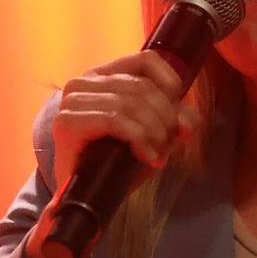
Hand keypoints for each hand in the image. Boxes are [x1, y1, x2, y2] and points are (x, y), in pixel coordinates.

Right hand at [23, 51, 203, 257]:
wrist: (83, 197)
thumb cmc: (115, 161)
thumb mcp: (152, 135)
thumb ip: (173, 121)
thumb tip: (189, 121)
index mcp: (103, 74)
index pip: (147, 60)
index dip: (172, 85)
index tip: (178, 117)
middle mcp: (84, 81)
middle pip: (143, 87)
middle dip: (165, 119)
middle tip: (168, 146)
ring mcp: (72, 101)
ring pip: (131, 103)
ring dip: (155, 132)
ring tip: (158, 155)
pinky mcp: (67, 122)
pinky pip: (116, 120)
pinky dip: (140, 139)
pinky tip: (148, 157)